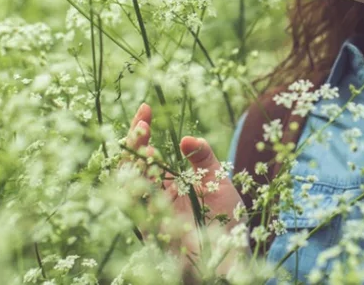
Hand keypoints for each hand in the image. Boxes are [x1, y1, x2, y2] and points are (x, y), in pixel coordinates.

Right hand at [125, 103, 244, 269]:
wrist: (233, 256)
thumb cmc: (227, 221)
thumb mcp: (218, 181)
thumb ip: (204, 159)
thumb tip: (186, 138)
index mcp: (167, 183)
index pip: (146, 152)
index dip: (142, 130)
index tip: (145, 107)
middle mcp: (154, 196)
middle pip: (133, 165)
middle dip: (135, 141)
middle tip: (142, 120)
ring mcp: (151, 213)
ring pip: (130, 183)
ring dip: (135, 160)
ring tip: (146, 138)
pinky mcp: (154, 232)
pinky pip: (139, 207)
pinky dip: (142, 187)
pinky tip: (152, 167)